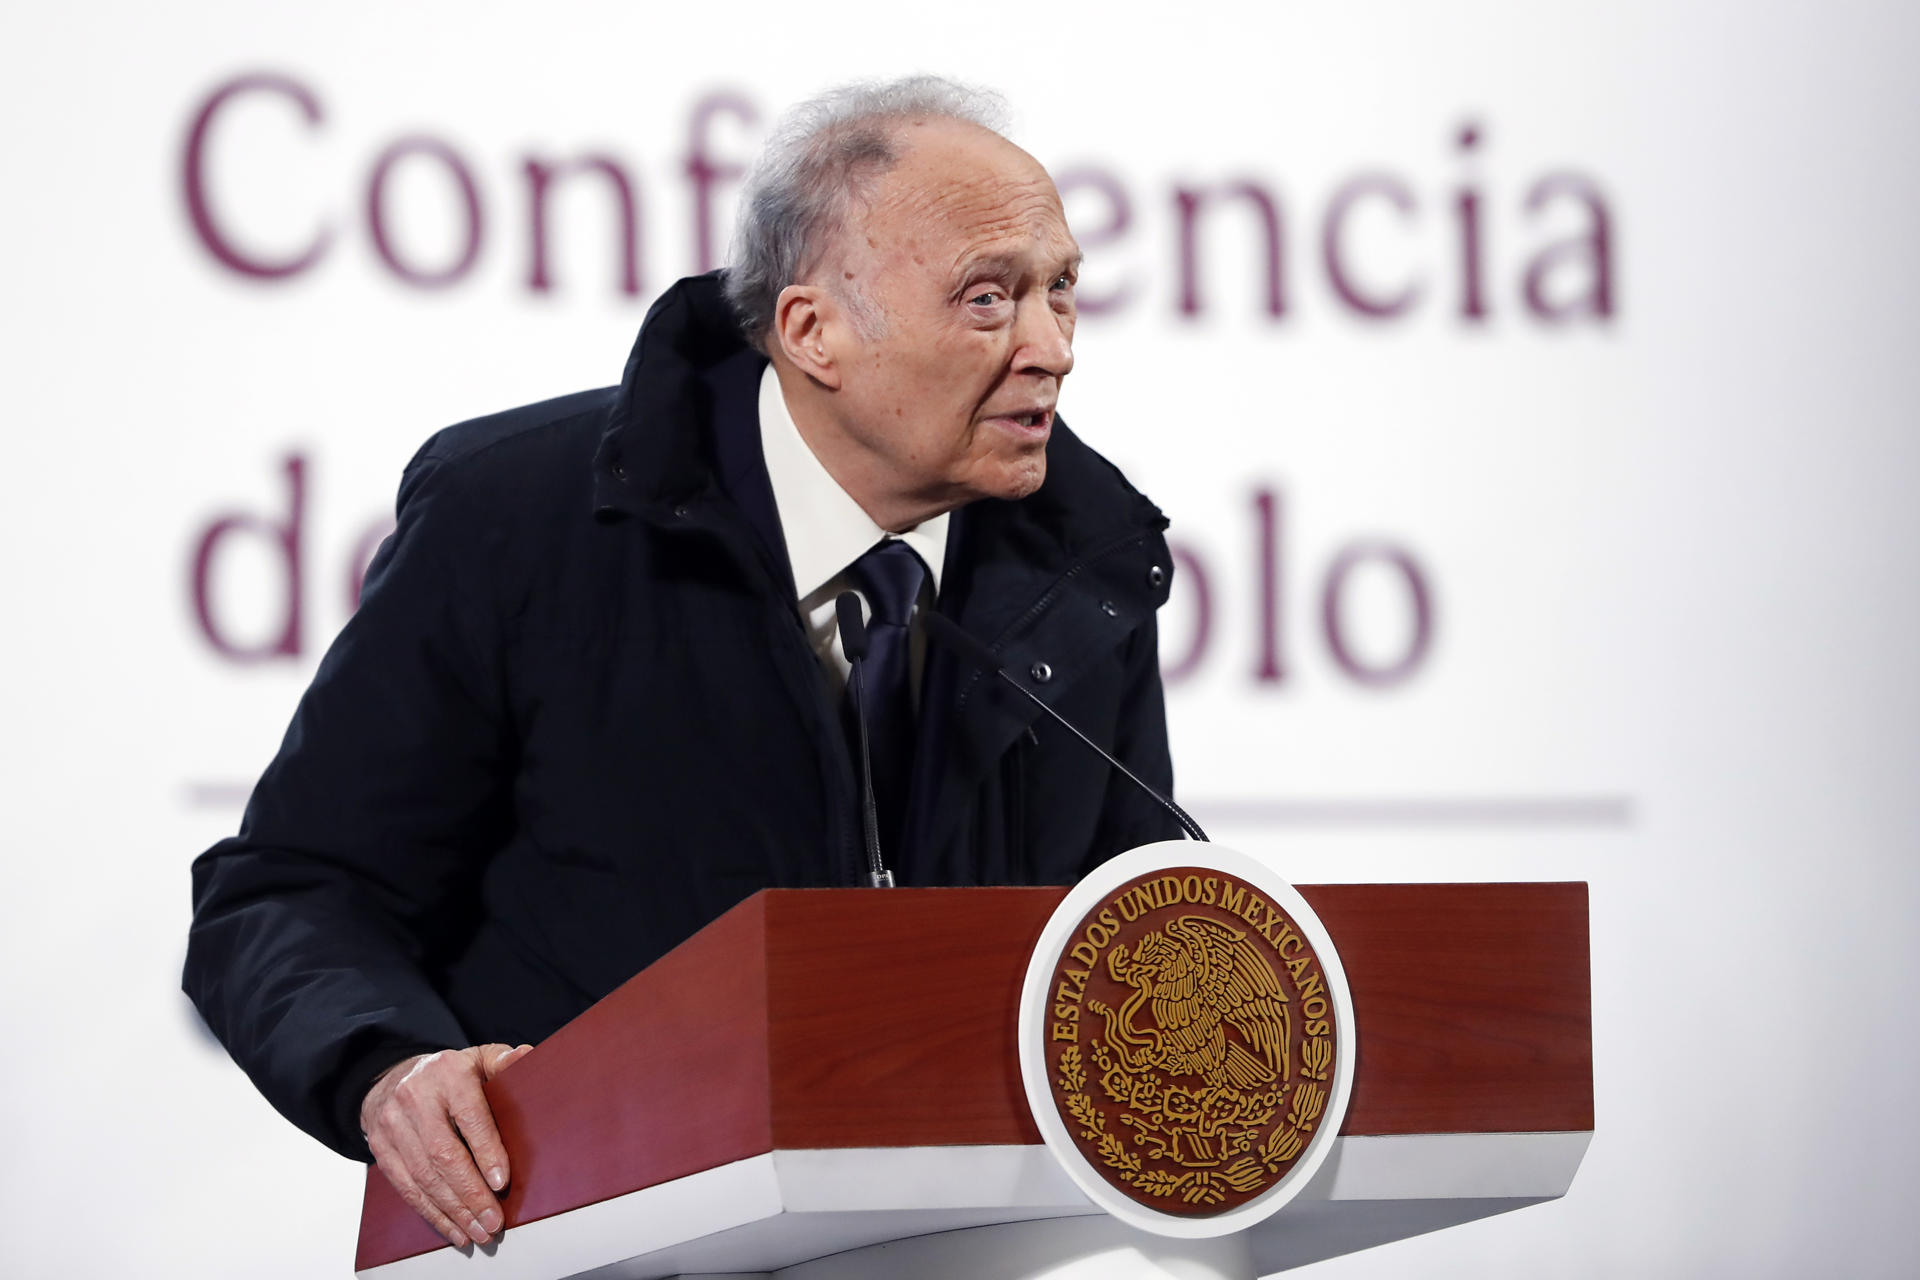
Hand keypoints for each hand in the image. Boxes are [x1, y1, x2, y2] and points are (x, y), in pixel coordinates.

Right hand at [360, 1043, 533, 1247]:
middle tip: (494, 1220)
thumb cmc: (448, 1074)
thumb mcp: (478, 1058)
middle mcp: (416, 1098)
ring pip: (423, 1176)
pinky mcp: (380, 1149)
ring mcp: (393, 1124)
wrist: (391, 1078)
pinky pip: (406, 1187)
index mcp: (447, 1073)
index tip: (502, 1182)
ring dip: (453, 1210)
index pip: (469, 1115)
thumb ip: (503, 1061)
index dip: (486, 1151)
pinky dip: (432, 1213)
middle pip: (443, 1154)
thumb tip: (526, 1056)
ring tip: (479, 1231)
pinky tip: (453, 1229)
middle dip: (471, 1193)